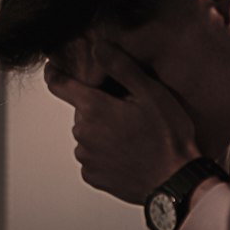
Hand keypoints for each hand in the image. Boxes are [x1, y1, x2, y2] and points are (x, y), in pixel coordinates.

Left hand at [44, 40, 198, 205]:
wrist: (175, 182)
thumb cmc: (167, 138)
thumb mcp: (151, 93)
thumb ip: (121, 66)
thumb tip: (98, 47)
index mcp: (93, 108)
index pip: (59, 84)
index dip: (55, 73)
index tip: (54, 68)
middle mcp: (83, 133)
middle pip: (81, 112)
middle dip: (99, 109)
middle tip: (128, 114)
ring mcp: (87, 157)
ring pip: (87, 135)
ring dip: (102, 133)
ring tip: (131, 138)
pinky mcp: (93, 176)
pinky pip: (92, 158)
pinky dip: (105, 155)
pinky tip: (127, 155)